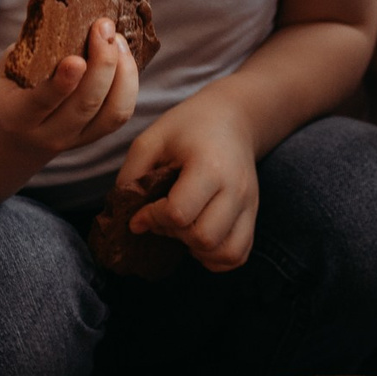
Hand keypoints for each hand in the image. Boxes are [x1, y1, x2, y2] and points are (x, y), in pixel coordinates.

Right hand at [0, 20, 140, 157]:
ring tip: (117, 38)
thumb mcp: (10, 67)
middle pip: (85, 105)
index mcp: (16, 116)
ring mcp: (76, 140)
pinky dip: (129, 82)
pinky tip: (124, 55)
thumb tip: (63, 9)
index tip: (77, 59)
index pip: (42, 101)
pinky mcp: (96, 136)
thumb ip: (32, 46)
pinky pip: (121, 113)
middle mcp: (48, 135)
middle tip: (104, 27)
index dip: (63, 82)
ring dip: (122, 71)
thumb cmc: (14, 87)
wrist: (15, 134)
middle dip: (102, 63)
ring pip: (111, 112)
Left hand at [116, 98, 260, 271]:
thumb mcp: (152, 139)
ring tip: (183, 231)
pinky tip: (200, 239)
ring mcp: (248, 204)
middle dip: (175, 236)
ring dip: (197, 251)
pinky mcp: (252, 215)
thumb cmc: (189, 127)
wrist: (233, 118)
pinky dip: (216, 257)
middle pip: (204, 238)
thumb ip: (131, 175)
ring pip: (225, 253)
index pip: (179, 213)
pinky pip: (238, 254)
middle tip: (164, 219)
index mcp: (209, 166)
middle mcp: (235, 189)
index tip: (141, 213)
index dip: (152, 218)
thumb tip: (123, 217)